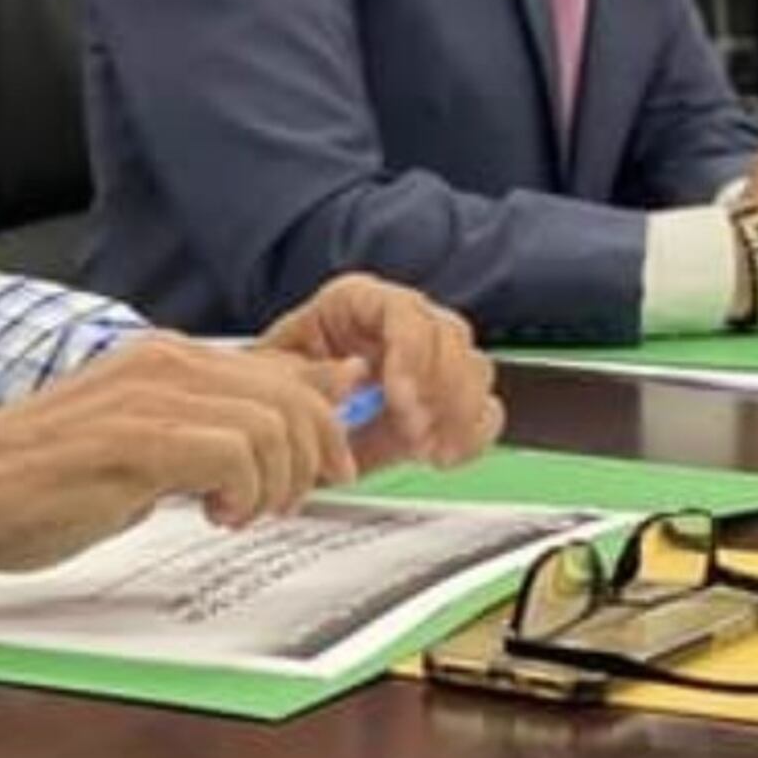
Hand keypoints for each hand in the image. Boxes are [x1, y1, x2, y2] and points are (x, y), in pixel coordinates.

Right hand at [0, 333, 356, 573]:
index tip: (324, 472)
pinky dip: (242, 493)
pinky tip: (212, 515)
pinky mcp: (134, 439)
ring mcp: (149, 397)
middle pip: (293, 398)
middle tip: (287, 504)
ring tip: (238, 512)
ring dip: (274, 483)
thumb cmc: (43, 475)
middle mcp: (166, 363)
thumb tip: (284, 430)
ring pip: (272, 425)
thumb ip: (212, 429)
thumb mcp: (145, 443)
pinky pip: (232, 453)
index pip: (287, 375)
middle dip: (311, 460)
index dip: (323, 427)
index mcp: (170, 359)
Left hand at [259, 273, 502, 469]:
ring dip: (458, 414)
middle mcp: (400, 323)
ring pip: (475, 368)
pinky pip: (484, 409)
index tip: (400, 398)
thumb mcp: (273, 380)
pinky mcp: (445, 401)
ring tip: (425, 448)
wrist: (282, 431)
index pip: (403, 310)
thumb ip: (310, 375)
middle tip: (415, 432)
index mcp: (356, 302)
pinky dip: (473, 436)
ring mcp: (428, 361)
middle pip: (450, 335)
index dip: (410, 352)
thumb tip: (356, 372)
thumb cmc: (274, 394)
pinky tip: (443, 455)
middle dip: (439, 389)